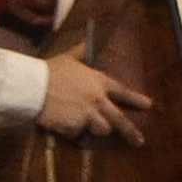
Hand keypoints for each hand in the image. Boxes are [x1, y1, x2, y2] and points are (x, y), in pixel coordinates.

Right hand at [32, 56, 150, 141]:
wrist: (32, 86)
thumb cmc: (50, 70)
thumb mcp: (69, 58)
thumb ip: (81, 52)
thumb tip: (86, 40)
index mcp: (99, 82)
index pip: (123, 91)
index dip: (135, 99)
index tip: (148, 105)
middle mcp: (97, 100)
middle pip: (119, 119)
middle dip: (131, 132)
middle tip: (139, 141)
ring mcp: (87, 115)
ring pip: (101, 129)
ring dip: (97, 128)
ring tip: (88, 125)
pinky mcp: (74, 127)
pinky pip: (77, 133)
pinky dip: (72, 131)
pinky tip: (62, 124)